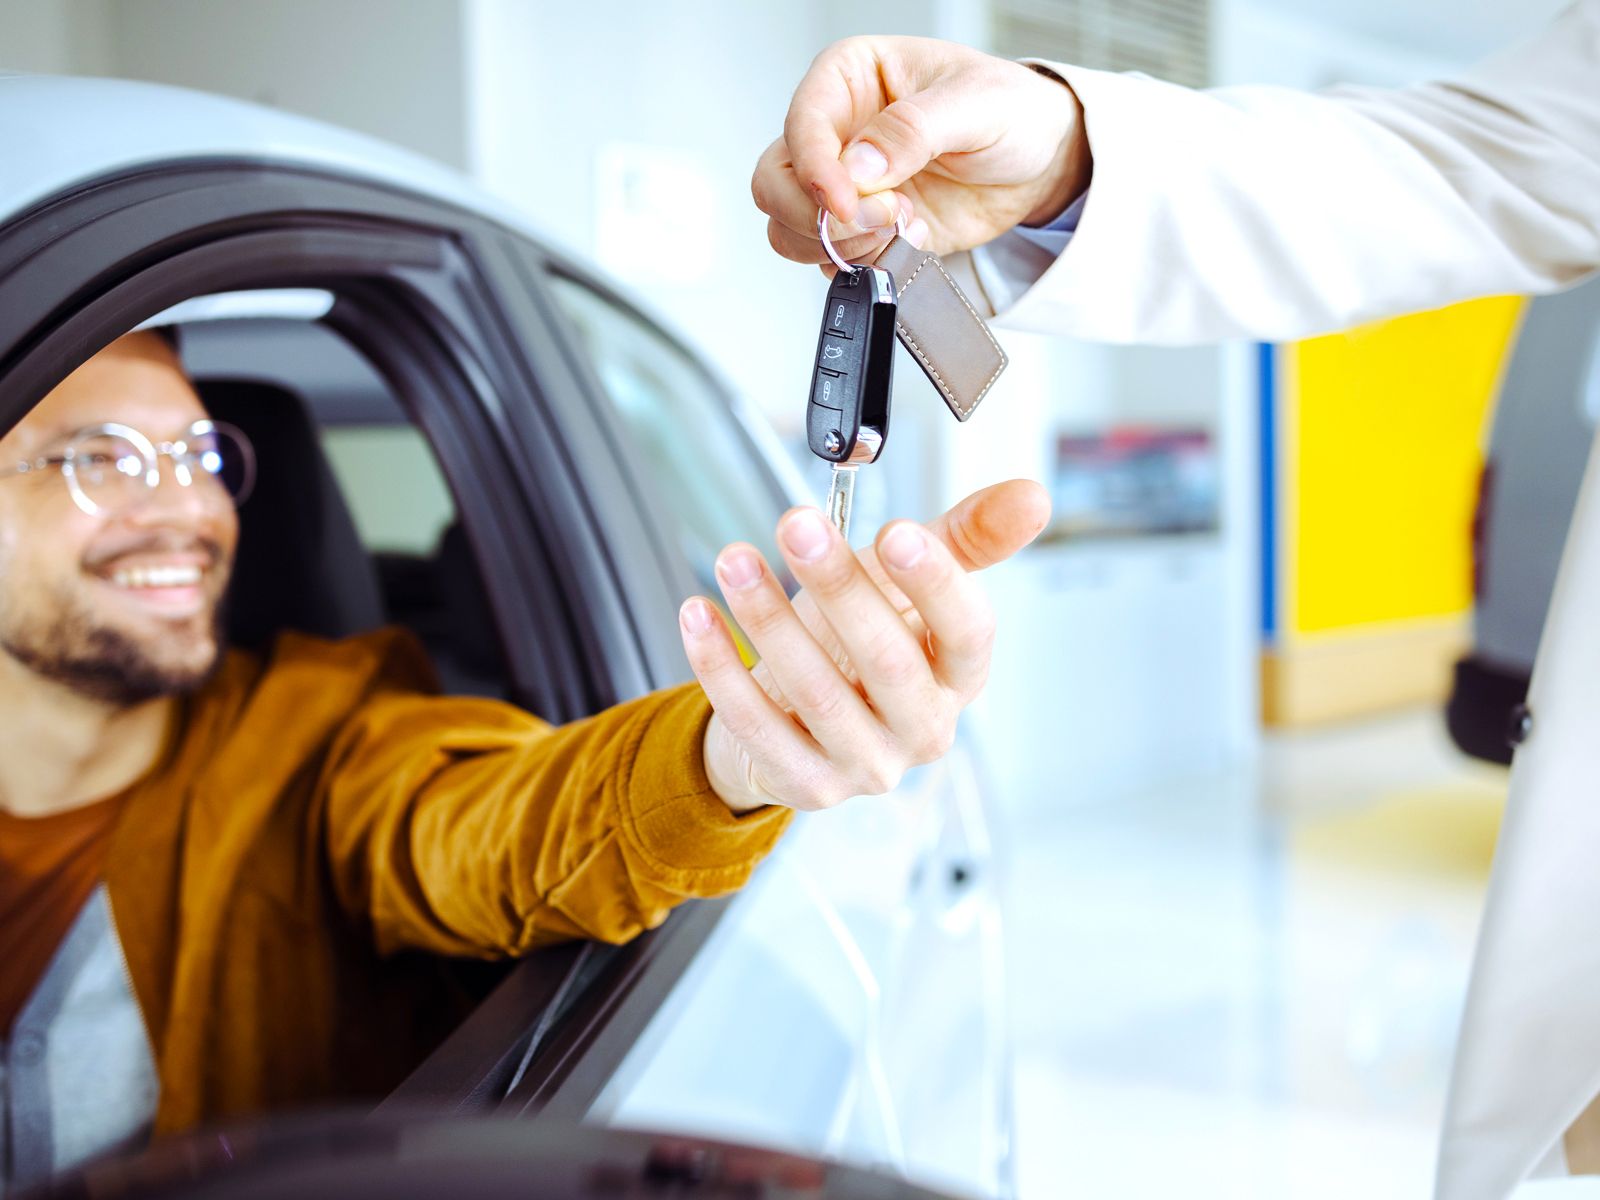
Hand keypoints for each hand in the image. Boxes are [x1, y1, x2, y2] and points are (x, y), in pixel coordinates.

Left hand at [680, 479, 1050, 812]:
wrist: (800, 720)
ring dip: (769, 619)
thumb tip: (1032, 496)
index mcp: (958, 676)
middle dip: (841, 587)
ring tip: (735, 560)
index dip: (937, 585)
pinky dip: (721, 667)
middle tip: (798, 525)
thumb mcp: (910, 585)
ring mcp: (865, 764)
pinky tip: (700, 614)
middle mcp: (921, 728)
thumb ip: (965, 539)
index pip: (968, 635)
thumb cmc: (862, 643)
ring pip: (816, 693)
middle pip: (889, 662)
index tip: (897, 531)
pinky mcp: (805, 784)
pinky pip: (757, 725)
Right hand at [753, 36, 1091, 266]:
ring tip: (903, 224)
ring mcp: (844, 186)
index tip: (849, 201)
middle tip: (882, 218)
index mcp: (850, 78)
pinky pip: (830, 258)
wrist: (1039, 164)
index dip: (816, 170)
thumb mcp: (976, 103)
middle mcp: (836, 131)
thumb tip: (859, 164)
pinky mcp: (861, 228)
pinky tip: (910, 240)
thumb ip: (914, 129)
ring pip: (789, 227)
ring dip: (842, 244)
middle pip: (775, 183)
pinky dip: (865, 262)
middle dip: (819, 215)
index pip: (802, 124)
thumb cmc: (1011, 112)